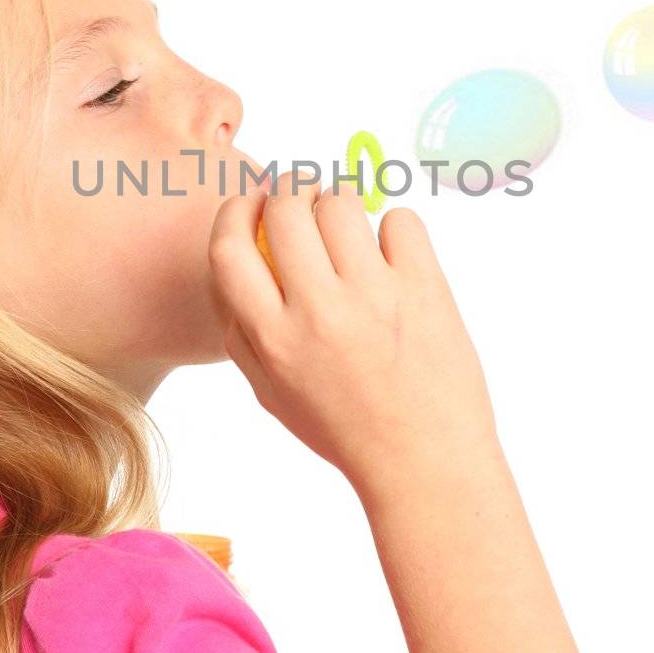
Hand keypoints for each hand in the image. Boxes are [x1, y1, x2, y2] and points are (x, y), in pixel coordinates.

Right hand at [208, 170, 501, 494]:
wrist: (425, 463)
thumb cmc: (346, 429)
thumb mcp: (272, 394)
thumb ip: (245, 332)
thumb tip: (237, 265)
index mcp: (273, 338)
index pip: (228, 246)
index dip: (236, 209)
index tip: (252, 202)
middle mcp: (318, 311)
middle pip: (285, 209)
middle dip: (291, 189)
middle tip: (304, 197)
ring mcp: (374, 296)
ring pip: (341, 203)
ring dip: (340, 202)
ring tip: (351, 227)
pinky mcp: (424, 288)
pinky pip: (400, 220)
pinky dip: (395, 229)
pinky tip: (394, 257)